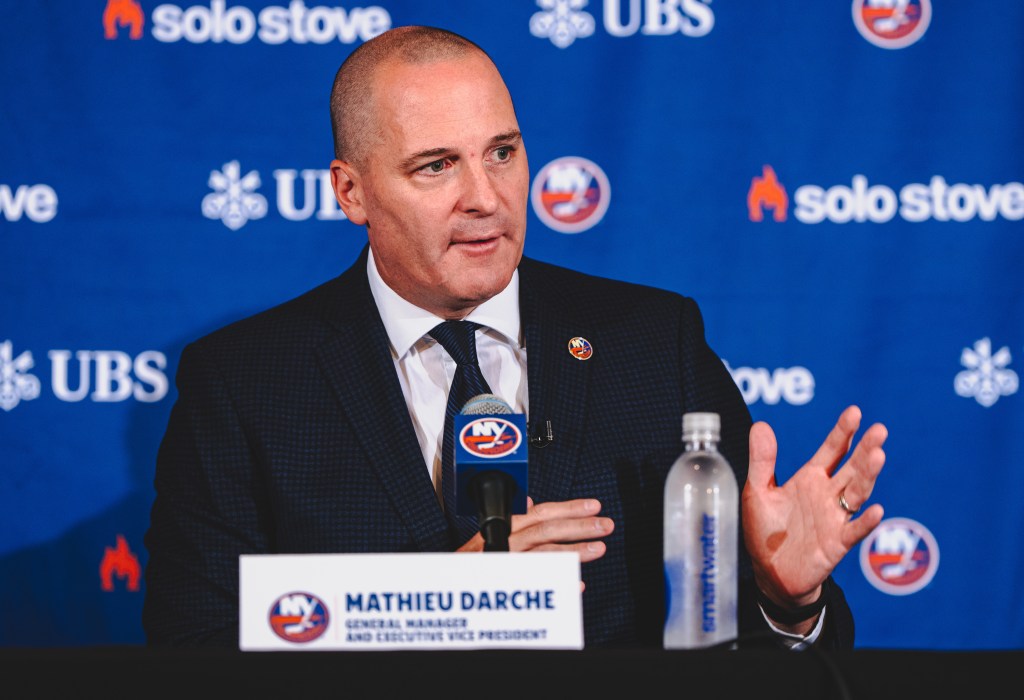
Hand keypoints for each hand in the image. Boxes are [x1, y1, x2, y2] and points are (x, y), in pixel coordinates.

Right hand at [456, 497, 613, 588]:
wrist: (439, 587)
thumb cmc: (464, 563)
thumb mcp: (486, 536)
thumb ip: (512, 521)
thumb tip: (531, 502)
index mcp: (502, 527)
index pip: (540, 513)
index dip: (568, 508)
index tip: (593, 506)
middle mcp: (502, 541)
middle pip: (545, 529)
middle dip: (578, 526)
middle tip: (605, 525)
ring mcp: (502, 562)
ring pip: (542, 553)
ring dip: (573, 551)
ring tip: (599, 549)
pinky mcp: (500, 583)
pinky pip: (534, 584)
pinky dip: (556, 583)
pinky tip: (576, 584)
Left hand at [742, 405, 887, 616]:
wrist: (770, 572)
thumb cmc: (767, 530)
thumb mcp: (758, 491)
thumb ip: (762, 460)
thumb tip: (761, 424)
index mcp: (811, 479)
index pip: (832, 450)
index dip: (843, 432)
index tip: (855, 412)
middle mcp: (828, 495)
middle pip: (852, 468)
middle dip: (865, 449)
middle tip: (879, 430)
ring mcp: (835, 518)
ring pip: (857, 493)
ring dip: (868, 476)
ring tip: (878, 456)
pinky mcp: (837, 544)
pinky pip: (854, 531)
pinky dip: (865, 522)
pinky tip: (875, 509)